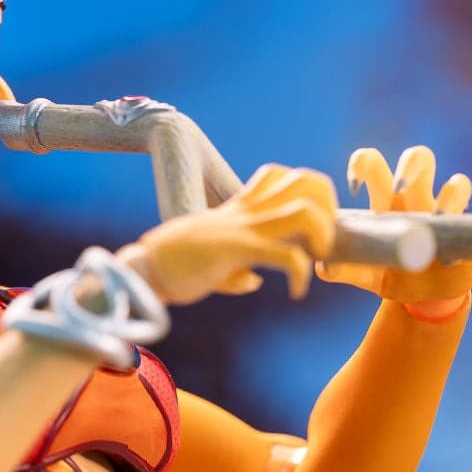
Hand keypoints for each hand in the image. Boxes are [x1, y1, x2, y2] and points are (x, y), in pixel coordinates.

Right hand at [123, 164, 337, 305]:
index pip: (278, 178)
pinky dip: (303, 276)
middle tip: (322, 239)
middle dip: (329, 206)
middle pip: (304, 180)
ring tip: (317, 259)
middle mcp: (245, 212)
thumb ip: (236, 268)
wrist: (142, 269)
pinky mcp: (240, 250)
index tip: (307, 230)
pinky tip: (296, 293)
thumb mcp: (208, 264)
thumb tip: (254, 280)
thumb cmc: (169, 268)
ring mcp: (244, 228)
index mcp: (237, 210)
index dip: (304, 196)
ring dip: (324, 234)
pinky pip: (289, 257)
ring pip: (304, 211)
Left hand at [316, 145, 471, 313]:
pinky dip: (465, 233)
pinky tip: (448, 256)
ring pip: (457, 184)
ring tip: (433, 217)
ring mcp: (444, 212)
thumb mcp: (363, 272)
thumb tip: (324, 268)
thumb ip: (342, 269)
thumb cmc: (389, 272)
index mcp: (385, 200)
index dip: (364, 163)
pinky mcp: (466, 232)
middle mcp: (416, 198)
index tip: (354, 186)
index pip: (373, 164)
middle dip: (411, 165)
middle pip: (419, 159)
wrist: (422, 296)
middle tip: (398, 188)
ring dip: (449, 196)